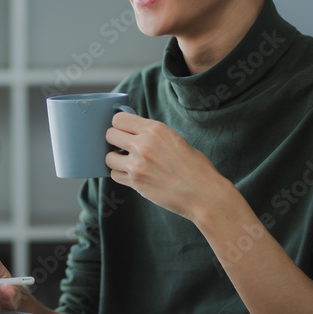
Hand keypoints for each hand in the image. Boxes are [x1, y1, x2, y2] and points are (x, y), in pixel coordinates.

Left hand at [104, 111, 234, 222]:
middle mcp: (143, 144)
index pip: (119, 119)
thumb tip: (134, 131)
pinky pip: (114, 174)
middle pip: (110, 134)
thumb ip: (153, 134)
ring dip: (116, 159)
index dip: (120, 125)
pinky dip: (120, 174)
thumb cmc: (196, 167)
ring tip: (128, 162)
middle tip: (123, 146)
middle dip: (115, 140)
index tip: (124, 130)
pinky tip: (132, 174)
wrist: (204, 194)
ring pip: (108, 156)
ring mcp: (137, 164)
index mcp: (155, 129)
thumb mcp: (176, 139)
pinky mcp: (135, 182)